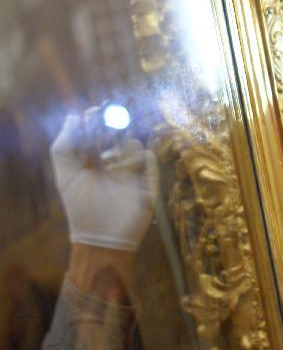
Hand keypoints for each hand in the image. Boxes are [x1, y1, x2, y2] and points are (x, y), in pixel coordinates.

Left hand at [50, 111, 158, 251]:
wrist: (103, 239)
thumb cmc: (82, 209)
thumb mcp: (67, 177)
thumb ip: (64, 148)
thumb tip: (73, 117)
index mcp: (92, 163)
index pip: (95, 135)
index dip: (95, 121)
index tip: (95, 111)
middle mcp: (113, 165)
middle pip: (116, 137)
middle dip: (114, 124)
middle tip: (113, 114)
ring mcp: (132, 174)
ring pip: (135, 147)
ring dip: (129, 141)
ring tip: (121, 143)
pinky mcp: (148, 184)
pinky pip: (151, 163)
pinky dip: (146, 157)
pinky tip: (138, 158)